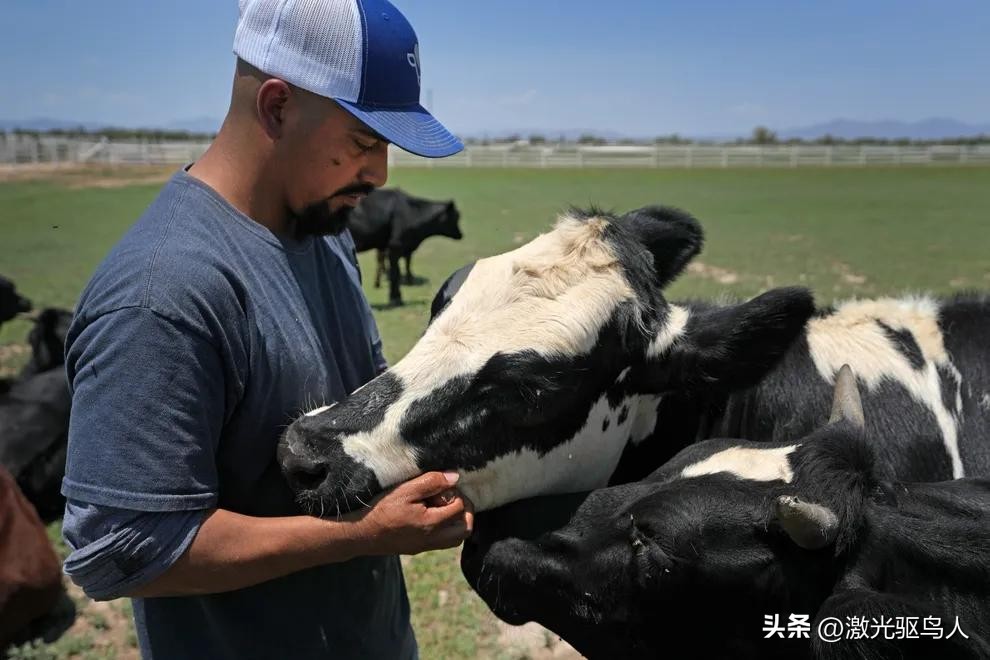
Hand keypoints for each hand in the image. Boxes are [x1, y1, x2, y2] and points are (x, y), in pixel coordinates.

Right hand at [348, 471, 474, 555]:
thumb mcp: (405, 490)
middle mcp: (432, 539)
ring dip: (456, 522)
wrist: (360, 534)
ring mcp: (425, 546)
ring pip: (455, 539)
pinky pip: (442, 542)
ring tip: (442, 506)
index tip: (443, 486)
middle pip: (465, 530)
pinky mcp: (417, 549)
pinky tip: (431, 515)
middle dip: (465, 511)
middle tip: (451, 497)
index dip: (456, 493)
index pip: (460, 508)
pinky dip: (445, 529)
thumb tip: (454, 477)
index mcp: (431, 524)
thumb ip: (432, 482)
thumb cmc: (381, 509)